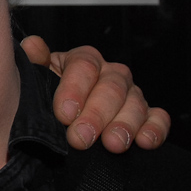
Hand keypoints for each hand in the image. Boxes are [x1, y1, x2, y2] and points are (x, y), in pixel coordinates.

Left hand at [20, 35, 170, 151]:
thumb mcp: (39, 78)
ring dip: (124, 125)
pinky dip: (155, 130)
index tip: (63, 114)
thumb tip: (31, 45)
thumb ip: (36, 62)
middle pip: (111, 88)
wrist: (63, 118)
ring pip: (135, 104)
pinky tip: (144, 142)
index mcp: (85, 60)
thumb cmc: (49, 95)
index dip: (73, 90)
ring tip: (111, 144)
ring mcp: (132, 94)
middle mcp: (112, 73)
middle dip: (96, 115)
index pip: (84, 67)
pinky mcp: (148, 115)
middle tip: (81, 137)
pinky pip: (158, 119)